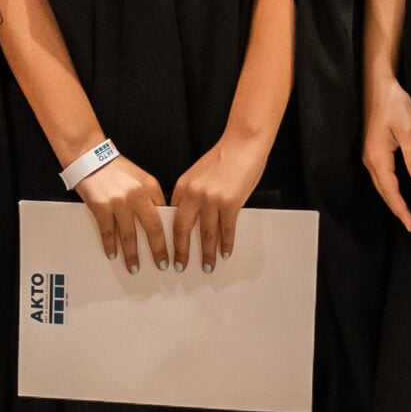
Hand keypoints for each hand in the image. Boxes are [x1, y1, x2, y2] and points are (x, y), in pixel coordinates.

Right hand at [75, 154, 168, 272]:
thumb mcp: (140, 178)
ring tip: (135, 267)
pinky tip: (113, 254)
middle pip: (153, 229)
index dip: (171, 235)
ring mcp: (119, 201)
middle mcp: (137, 194)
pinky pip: (108, 232)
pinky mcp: (101, 206)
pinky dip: (110, 246)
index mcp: (150, 186)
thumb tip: (158, 222)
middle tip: (162, 265)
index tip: (175, 249)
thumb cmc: (115, 169)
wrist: (90, 157)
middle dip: (159, 251)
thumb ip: (149, 197)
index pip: (165, 215)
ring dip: (132, 255)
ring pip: (129, 235)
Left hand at [172, 132, 270, 271]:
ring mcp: (212, 199)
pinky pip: (227, 230)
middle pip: (182, 230)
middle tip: (179, 267)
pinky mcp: (231, 203)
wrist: (242, 144)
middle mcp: (194, 194)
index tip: (168, 250)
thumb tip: (190, 217)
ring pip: (206, 234)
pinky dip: (226, 244)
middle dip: (181, 252)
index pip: (172, 217)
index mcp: (182, 186)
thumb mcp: (197, 174)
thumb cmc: (223, 157)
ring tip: (207, 267)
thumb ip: (191, 194)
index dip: (169, 237)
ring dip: (207, 254)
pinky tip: (225, 253)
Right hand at [361, 70, 410, 234]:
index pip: (391, 192)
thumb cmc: (392, 103)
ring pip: (382, 185)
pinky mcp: (374, 148)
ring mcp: (370, 154)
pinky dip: (391, 189)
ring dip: (395, 201)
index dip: (402, 211)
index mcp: (377, 157)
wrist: (379, 84)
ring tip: (407, 215)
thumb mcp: (407, 130)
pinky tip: (398, 191)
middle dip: (399, 211)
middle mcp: (370, 159)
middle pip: (385, 193)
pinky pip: (382, 175)